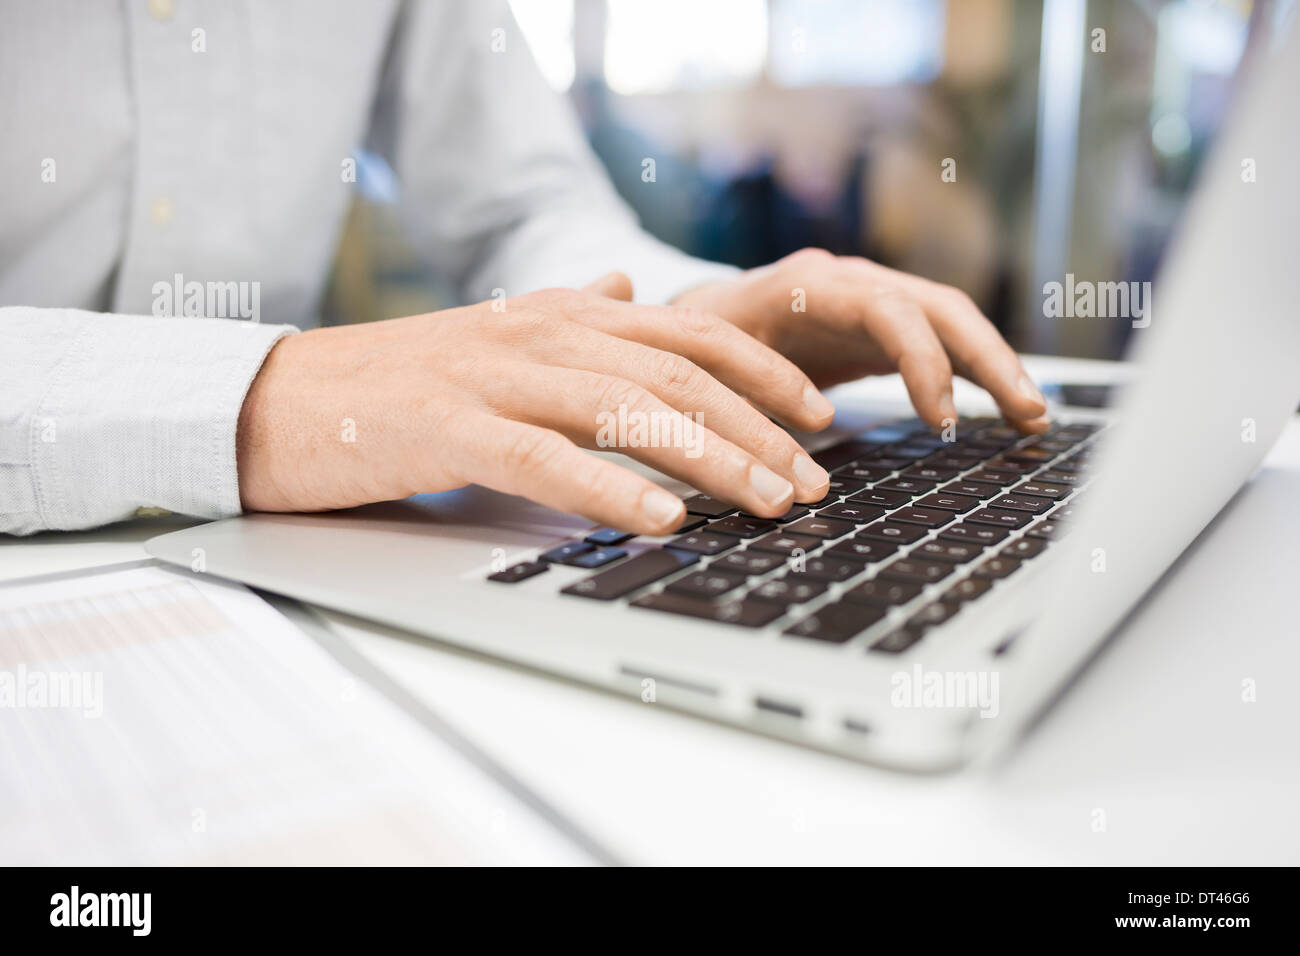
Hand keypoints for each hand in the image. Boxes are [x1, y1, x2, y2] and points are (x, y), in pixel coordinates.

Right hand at [236, 274, 834, 533]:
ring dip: (711, 460)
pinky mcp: (450, 429)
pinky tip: (664, 515)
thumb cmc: (402, 380)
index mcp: (561, 313)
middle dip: (758, 429)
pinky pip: (548, 458)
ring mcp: (495, 377)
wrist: (285, 397)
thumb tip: (632, 290)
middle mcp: (540, 333)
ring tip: (767, 503)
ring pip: (629, 413)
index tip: (817, 416)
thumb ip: (574, 314)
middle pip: (678, 376)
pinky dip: (612, 486)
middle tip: (812, 480)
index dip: (762, 372)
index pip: (689, 333)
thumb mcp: (499, 334)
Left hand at [673, 248, 1049, 432]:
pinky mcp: (882, 326)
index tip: (940, 421)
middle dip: (988, 358)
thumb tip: (797, 433)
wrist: (692, 322)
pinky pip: (942, 342)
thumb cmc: (698, 346)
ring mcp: (871, 300)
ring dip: (996, 366)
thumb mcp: (711, 365)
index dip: (922, 361)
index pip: (887, 309)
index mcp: (808, 286)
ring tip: (1033, 417)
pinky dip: (976, 373)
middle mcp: (850, 282)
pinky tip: (1010, 409)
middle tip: (1027, 412)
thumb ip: (748, 388)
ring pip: (951, 322)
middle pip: (938, 308)